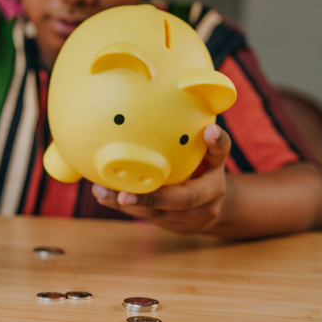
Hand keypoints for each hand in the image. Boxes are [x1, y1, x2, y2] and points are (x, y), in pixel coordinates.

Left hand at [92, 124, 231, 234]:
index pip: (219, 155)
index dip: (215, 143)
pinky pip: (149, 218)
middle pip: (183, 199)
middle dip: (151, 197)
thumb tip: (177, 93)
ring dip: (128, 204)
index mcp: (217, 172)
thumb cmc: (201, 170)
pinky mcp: (177, 228)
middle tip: (123, 194)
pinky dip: (125, 207)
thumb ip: (194, 135)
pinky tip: (103, 196)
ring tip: (101, 191)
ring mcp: (195, 218)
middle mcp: (211, 197)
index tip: (208, 131)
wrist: (213, 206)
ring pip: (159, 214)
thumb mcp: (204, 154)